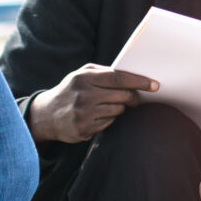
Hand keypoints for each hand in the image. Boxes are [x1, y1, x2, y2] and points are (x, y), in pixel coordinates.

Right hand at [29, 65, 155, 144]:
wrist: (46, 115)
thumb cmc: (71, 90)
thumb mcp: (81, 75)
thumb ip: (104, 72)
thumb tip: (132, 74)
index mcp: (84, 77)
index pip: (119, 78)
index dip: (139, 81)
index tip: (154, 85)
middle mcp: (83, 95)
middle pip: (122, 95)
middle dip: (134, 97)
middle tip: (136, 99)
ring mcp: (83, 113)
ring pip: (118, 110)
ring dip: (120, 108)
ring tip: (108, 106)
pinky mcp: (83, 128)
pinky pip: (109, 123)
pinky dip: (108, 120)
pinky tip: (97, 116)